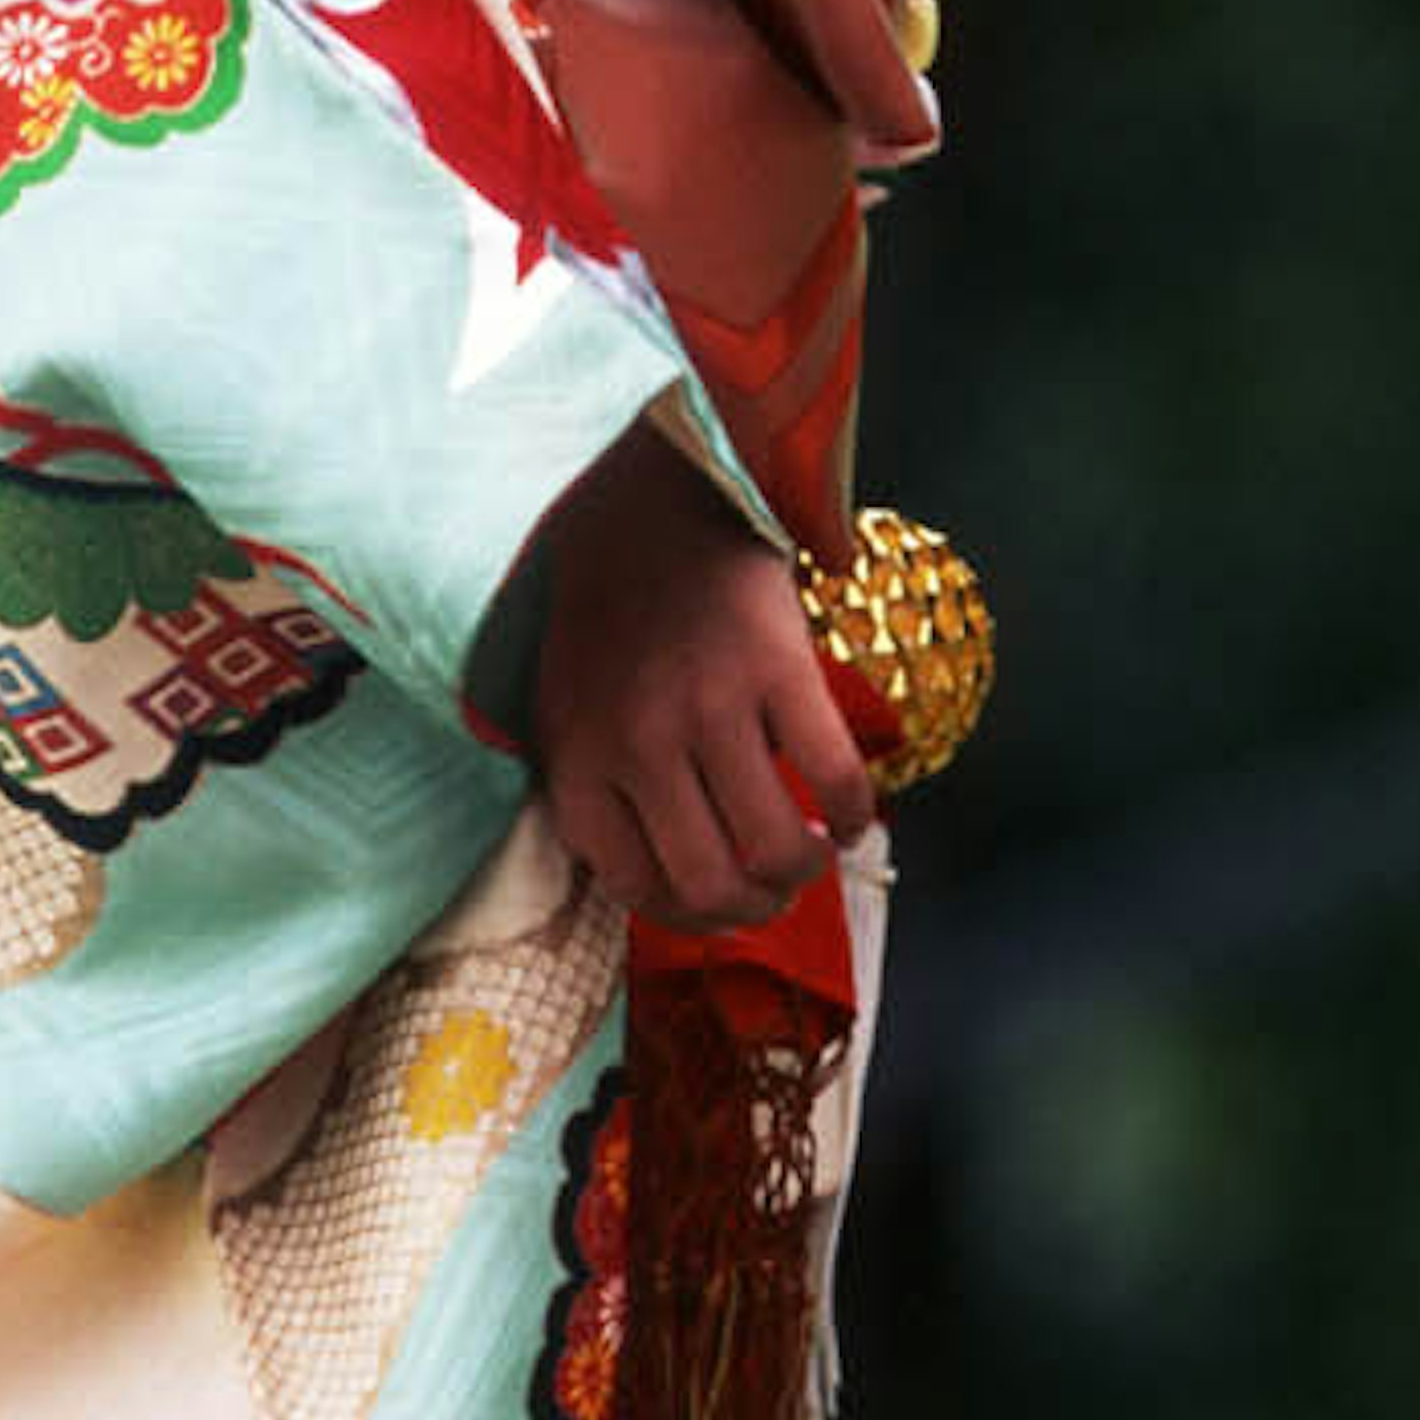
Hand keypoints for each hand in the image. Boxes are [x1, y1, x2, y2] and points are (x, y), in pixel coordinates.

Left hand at [527, 421, 879, 933]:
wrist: (659, 504)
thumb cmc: (610, 617)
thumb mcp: (562, 704)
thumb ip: (592, 786)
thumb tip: (644, 883)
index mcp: (578, 757)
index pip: (629, 885)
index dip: (682, 916)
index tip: (715, 905)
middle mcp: (638, 742)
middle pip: (708, 884)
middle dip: (753, 909)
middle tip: (775, 893)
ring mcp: (710, 706)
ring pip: (776, 848)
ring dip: (807, 873)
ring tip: (815, 853)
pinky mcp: (778, 668)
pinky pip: (835, 777)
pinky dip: (857, 815)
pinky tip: (854, 814)